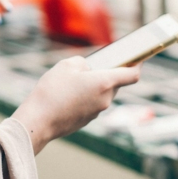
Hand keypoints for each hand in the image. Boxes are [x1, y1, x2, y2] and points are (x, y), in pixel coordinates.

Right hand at [12, 56, 140, 153]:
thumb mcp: (66, 65)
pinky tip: (68, 94)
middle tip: (94, 65)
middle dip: (108, 73)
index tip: (138, 58)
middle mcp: (105, 99)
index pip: (132, 74)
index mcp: (104, 83)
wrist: (38, 120)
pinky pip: (93, 103)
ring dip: (95, 85)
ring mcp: (97, 112)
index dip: (138, 64)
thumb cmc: (52, 91)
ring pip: (103, 94)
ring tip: (74, 80)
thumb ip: (83, 63)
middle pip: (116, 83)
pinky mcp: (87, 120)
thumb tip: (88, 68)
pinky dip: (87, 96)